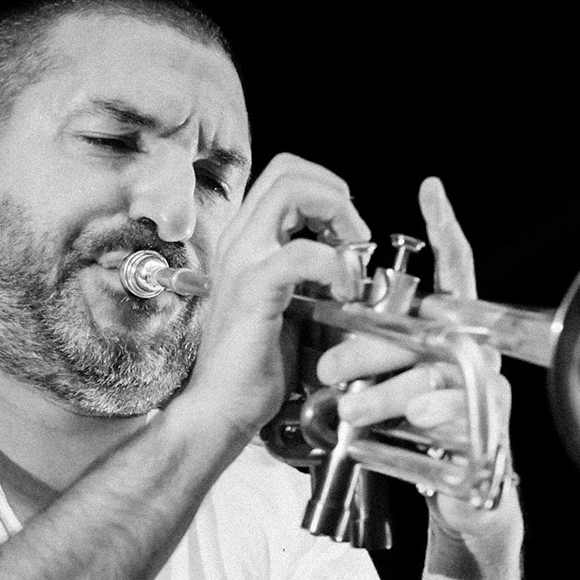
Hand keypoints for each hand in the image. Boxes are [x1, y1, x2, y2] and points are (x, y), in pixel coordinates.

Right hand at [177, 153, 370, 437]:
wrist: (220, 409)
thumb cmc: (255, 367)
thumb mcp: (290, 308)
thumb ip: (313, 277)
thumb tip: (359, 265)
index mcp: (246, 242)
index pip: (285, 178)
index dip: (327, 192)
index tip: (349, 235)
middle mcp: (239, 241)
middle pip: (289, 170)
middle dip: (336, 193)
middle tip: (355, 239)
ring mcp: (242, 261)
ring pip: (291, 190)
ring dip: (338, 214)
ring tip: (351, 260)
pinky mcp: (253, 289)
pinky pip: (301, 251)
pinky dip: (335, 264)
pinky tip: (346, 292)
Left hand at [313, 178, 518, 542]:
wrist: (456, 495)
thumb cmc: (416, 434)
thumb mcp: (388, 384)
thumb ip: (372, 352)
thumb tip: (323, 330)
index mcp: (450, 336)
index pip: (452, 274)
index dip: (446, 233)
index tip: (431, 190)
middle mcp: (475, 355)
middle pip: (430, 332)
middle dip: (375, 346)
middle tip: (329, 364)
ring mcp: (486, 392)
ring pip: (440, 376)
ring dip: (392, 389)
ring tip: (350, 406)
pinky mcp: (488, 432)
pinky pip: (462, 415)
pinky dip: (435, 414)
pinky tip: (414, 419)